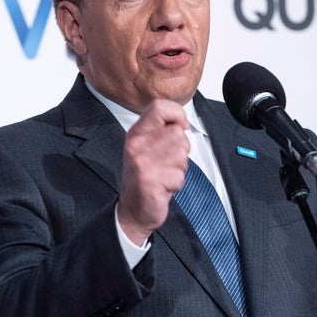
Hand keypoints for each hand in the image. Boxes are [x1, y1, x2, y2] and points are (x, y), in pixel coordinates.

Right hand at [117, 99, 189, 245]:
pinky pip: (179, 175)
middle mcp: (137, 145)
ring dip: (179, 168)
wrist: (133, 209)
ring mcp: (142, 162)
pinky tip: (163, 187)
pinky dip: (176, 184)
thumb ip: (163, 131)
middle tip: (167, 163)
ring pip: (182, 154)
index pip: (159, 107)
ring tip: (164, 174)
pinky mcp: (150, 180)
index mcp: (137, 133)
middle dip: (181, 150)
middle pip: (178, 133)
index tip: (181, 127)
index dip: (177, 114)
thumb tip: (183, 123)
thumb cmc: (146, 177)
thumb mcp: (148, 147)